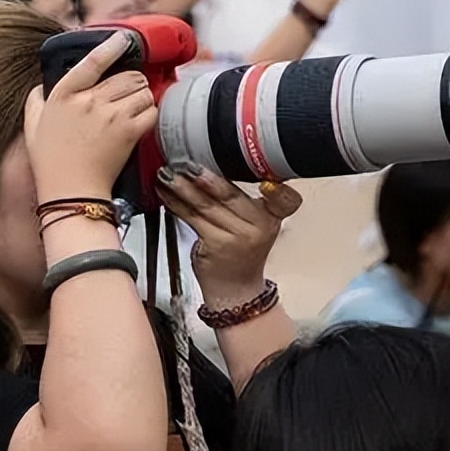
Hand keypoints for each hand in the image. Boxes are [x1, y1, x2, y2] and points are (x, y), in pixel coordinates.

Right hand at [24, 31, 155, 200]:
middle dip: (132, 80)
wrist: (70, 192)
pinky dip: (150, 113)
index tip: (122, 39)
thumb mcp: (32, 126)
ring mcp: (111, 116)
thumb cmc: (51, 163)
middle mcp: (89, 102)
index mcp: (64, 95)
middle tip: (128, 91)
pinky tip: (140, 121)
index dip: (111, 46)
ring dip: (142, 96)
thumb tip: (41, 86)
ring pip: (142, 90)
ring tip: (133, 107)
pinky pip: (150, 110)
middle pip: (127, 75)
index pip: (92, 61)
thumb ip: (35, 100)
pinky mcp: (128, 133)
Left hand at [155, 163, 301, 307]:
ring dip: (182, 187)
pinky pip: (191, 218)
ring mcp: (236, 238)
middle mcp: (259, 227)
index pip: (285, 200)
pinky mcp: (215, 246)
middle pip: (230, 195)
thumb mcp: (255, 224)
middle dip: (205, 176)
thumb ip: (242, 199)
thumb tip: (212, 161)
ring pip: (206, 205)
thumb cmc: (242, 252)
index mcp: (273, 217)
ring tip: (167, 173)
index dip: (279, 190)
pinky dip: (175, 202)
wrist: (235, 289)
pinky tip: (164, 191)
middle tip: (186, 162)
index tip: (268, 181)